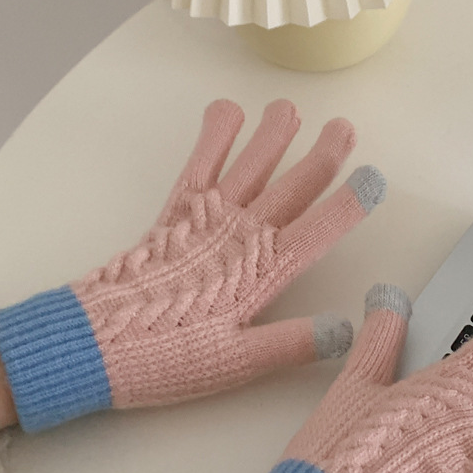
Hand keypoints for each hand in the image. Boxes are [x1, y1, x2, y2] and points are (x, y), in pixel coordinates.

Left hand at [0, 99, 384, 431]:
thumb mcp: (238, 362)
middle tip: (344, 129)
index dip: (348, 205)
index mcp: (262, 274)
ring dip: (272, 138)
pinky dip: (213, 138)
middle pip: (290, 189)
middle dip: (321, 158)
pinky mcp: (173, 214)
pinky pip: (199, 167)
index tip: (375, 180)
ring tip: (290, 109)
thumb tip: (346, 329)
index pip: (317, 232)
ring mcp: (205, 220)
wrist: (97, 342)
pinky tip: (227, 112)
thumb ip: (292, 343)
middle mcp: (239, 238)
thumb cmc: (169, 355)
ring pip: (249, 169)